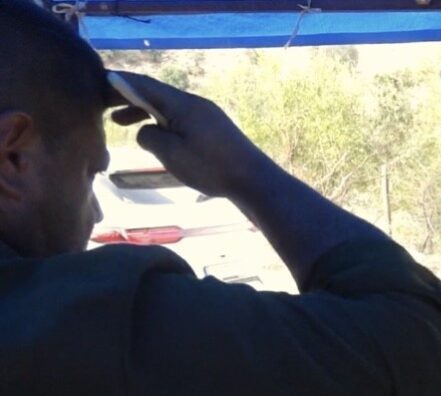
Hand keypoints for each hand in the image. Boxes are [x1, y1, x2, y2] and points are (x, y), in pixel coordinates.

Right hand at [107, 72, 271, 199]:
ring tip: (119, 123)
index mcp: (183, 103)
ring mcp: (206, 116)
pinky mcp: (213, 130)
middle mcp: (194, 104)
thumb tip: (145, 130)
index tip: (98, 82)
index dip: (120, 82)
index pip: (145, 84)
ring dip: (143, 113)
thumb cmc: (209, 166)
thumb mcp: (170, 152)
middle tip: (102, 105)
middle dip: (128, 97)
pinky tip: (153, 136)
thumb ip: (149, 136)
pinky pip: (180, 119)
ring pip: (168, 108)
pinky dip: (161, 123)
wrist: (252, 180)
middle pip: (156, 94)